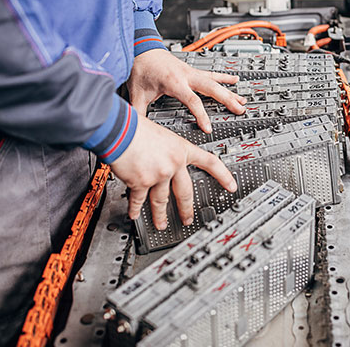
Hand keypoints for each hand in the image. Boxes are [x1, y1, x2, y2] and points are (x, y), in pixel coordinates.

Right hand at [110, 114, 236, 229]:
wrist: (118, 129)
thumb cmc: (134, 125)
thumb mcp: (159, 133)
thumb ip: (164, 148)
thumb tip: (161, 155)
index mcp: (180, 149)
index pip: (210, 163)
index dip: (223, 175)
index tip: (231, 185)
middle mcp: (173, 164)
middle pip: (186, 191)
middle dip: (187, 208)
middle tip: (188, 218)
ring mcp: (158, 175)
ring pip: (161, 200)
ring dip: (160, 214)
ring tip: (161, 224)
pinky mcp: (141, 183)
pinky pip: (139, 200)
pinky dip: (135, 208)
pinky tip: (134, 214)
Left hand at [127, 50, 245, 131]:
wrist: (141, 47)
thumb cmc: (141, 67)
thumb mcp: (138, 92)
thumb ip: (139, 111)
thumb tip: (136, 128)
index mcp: (174, 82)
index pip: (193, 101)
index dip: (201, 115)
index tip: (208, 128)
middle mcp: (186, 75)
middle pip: (212, 89)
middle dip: (227, 100)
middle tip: (239, 110)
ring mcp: (191, 71)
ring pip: (215, 81)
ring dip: (229, 90)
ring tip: (242, 99)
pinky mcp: (192, 69)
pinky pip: (212, 74)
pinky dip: (224, 76)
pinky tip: (235, 79)